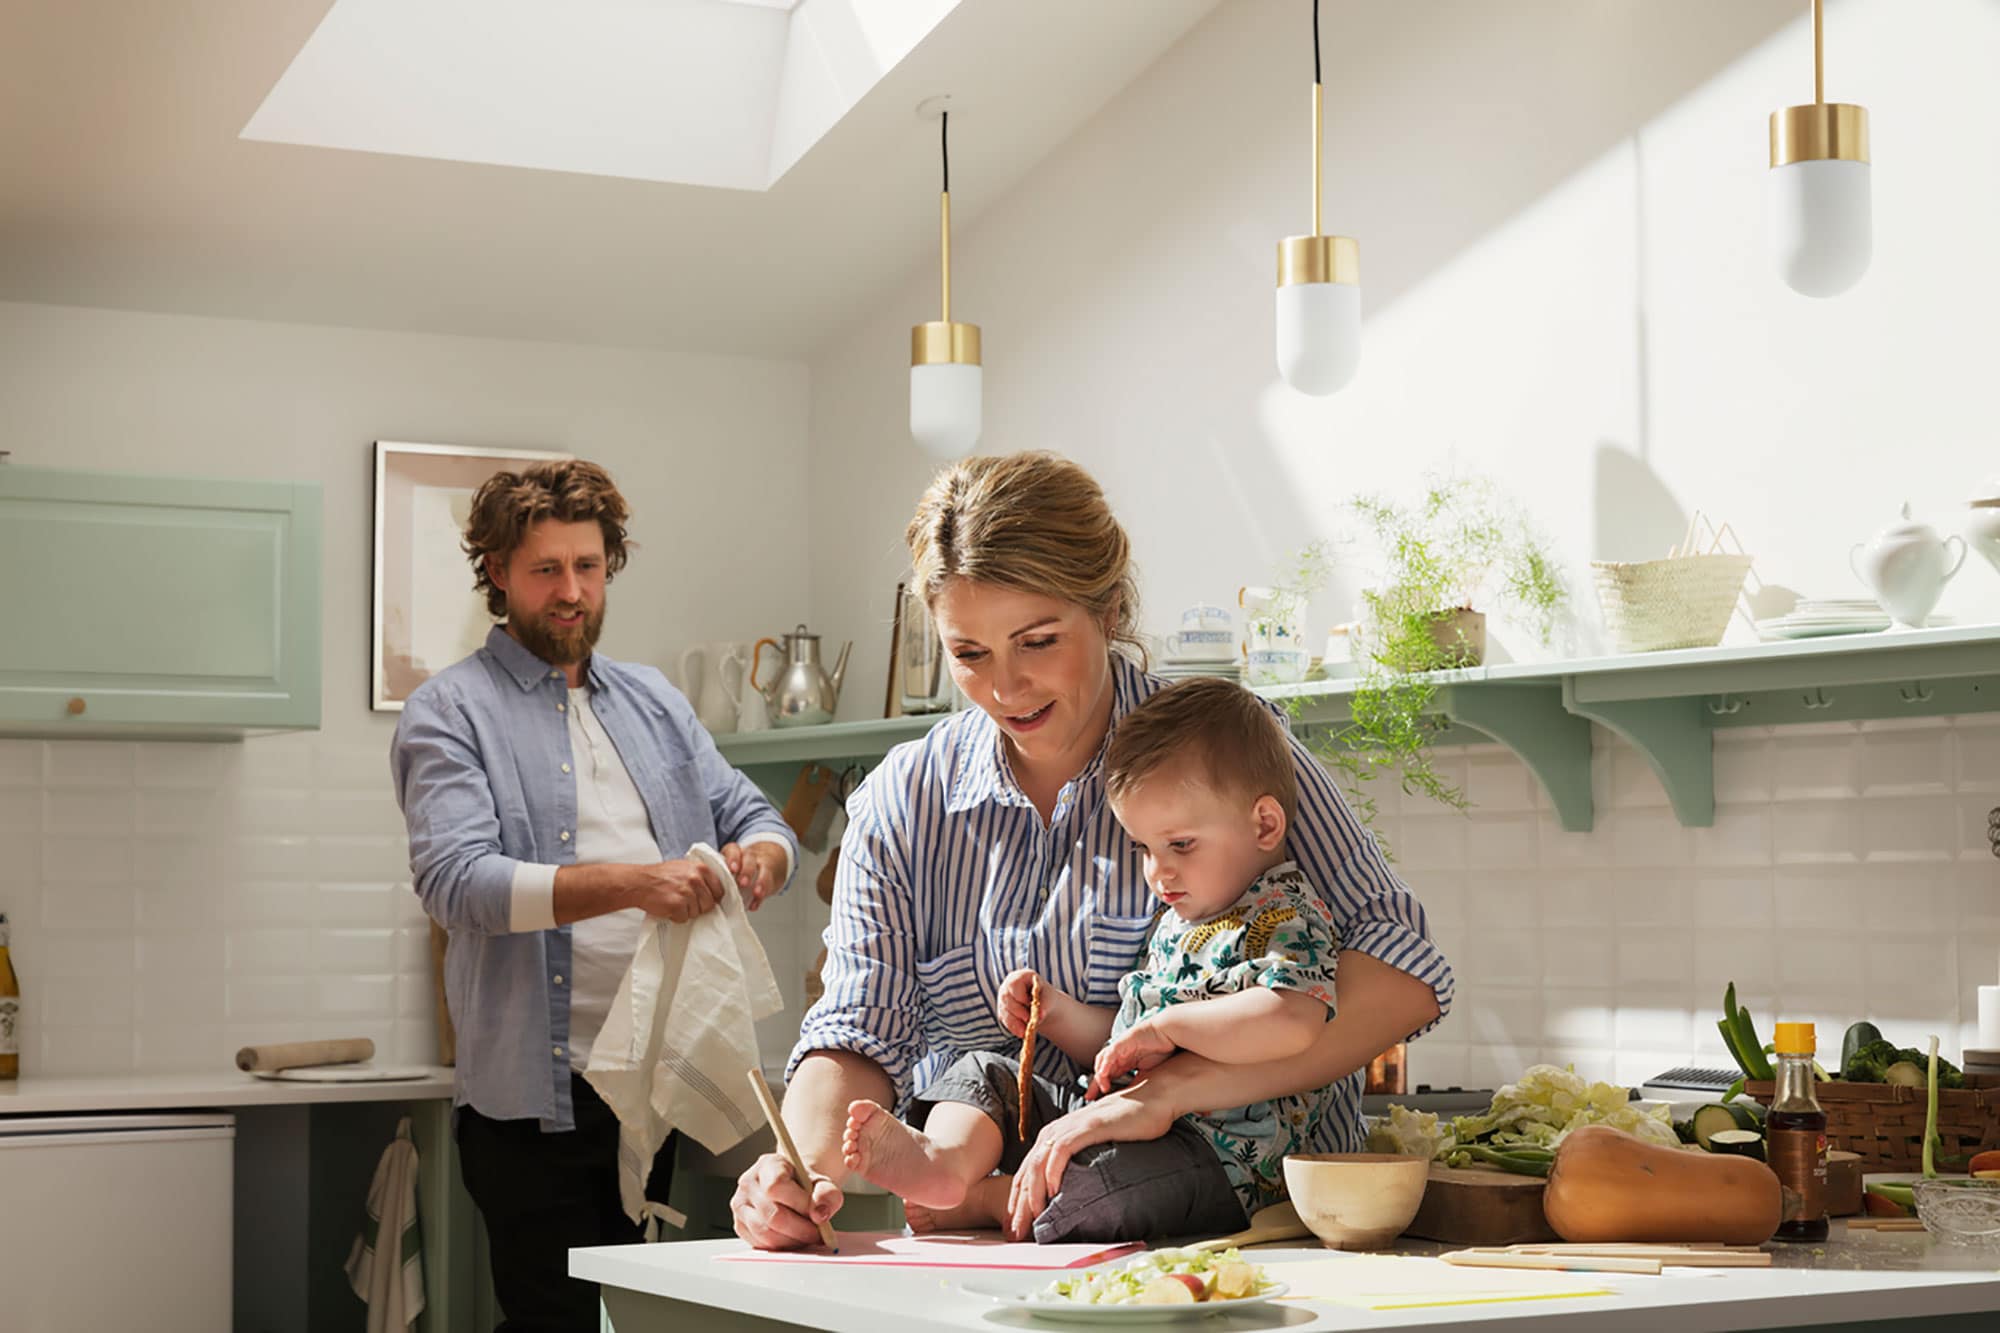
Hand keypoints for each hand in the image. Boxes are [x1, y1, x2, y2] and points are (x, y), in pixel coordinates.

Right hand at [630, 858, 726, 921]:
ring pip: (697, 912)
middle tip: (684, 902)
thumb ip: (700, 875)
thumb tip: (714, 890)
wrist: (639, 882)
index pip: (719, 890)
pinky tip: (668, 907)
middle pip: (709, 904)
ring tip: (674, 902)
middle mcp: (695, 879)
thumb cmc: (661, 876)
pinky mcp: (677, 905)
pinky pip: (684, 918)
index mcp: (700, 868)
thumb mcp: (684, 867)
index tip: (703, 899)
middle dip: (698, 907)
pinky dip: (676, 917)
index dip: (712, 897)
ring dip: (686, 912)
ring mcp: (686, 892)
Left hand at [721, 841, 786, 910]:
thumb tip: (705, 891)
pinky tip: (754, 905)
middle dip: (747, 871)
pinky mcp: (770, 878)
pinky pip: (769, 886)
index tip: (732, 870)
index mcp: (735, 853)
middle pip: (749, 859)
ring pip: (763, 869)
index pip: (734, 850)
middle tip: (743, 883)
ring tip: (756, 893)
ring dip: (760, 882)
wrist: (763, 864)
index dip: (733, 859)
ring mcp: (761, 865)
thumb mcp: (727, 866)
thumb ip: (718, 874)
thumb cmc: (737, 869)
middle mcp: (748, 856)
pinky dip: (761, 898)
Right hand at [731, 1152, 842, 1249]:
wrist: (792, 1188)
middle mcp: (748, 1183)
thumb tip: (820, 1214)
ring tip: (807, 1237)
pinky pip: (760, 1243)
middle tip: (818, 1234)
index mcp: (768, 1165)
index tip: (818, 1214)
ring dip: (791, 1241)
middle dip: (800, 1229)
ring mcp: (741, 1205)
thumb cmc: (804, 1185)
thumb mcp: (822, 1183)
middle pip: (772, 1214)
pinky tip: (794, 1240)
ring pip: (765, 1233)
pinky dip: (780, 1247)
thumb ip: (827, 1194)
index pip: (776, 1186)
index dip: (799, 1203)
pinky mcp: (740, 1225)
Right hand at [997, 968, 1043, 1036]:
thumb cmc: (1046, 996)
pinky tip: (1021, 1033)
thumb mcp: (1049, 997)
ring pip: (1004, 1010)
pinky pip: (1005, 1019)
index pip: (1013, 984)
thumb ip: (1045, 1004)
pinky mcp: (1003, 1011)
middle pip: (1006, 997)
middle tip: (1028, 1019)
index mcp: (1020, 976)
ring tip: (1026, 1031)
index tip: (1029, 1004)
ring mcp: (1004, 999)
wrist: (1043, 1004)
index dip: (1020, 996)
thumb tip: (1039, 1016)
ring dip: (1014, 1022)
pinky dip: (1013, 1027)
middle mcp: (1008, 986)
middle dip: (1017, 1010)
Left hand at [1005, 1092, 1175, 1240]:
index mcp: (1054, 1136)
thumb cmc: (1125, 1126)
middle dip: (1019, 1204)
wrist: (1150, 1100)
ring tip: (1032, 1217)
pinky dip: (1053, 1171)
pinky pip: (1062, 1151)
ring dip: (1032, 1193)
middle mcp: (1055, 1131)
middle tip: (1016, 1232)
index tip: (1016, 1227)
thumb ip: (1077, 1162)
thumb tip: (1068, 1193)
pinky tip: (1052, 1191)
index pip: (1027, 1173)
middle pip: (1028, 1172)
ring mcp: (1070, 1127)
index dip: (1018, 1201)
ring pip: (1039, 1163)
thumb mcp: (1093, 1147)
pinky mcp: (1087, 1126)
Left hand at [1088, 1019, 1175, 1098]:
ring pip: (1102, 1061)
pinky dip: (1105, 1063)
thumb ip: (1137, 1080)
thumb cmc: (1161, 1050)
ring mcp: (1120, 1047)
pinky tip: (1103, 1073)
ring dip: (1099, 1075)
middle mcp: (1119, 1054)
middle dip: (1094, 1084)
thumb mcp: (1147, 1070)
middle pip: (1100, 1069)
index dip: (1100, 1087)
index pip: (1107, 1075)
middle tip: (1090, 1096)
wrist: (1168, 1033)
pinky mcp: (1123, 1041)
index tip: (1094, 1099)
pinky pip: (1110, 1053)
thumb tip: (1131, 1097)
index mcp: (1124, 1061)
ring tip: (1101, 1087)